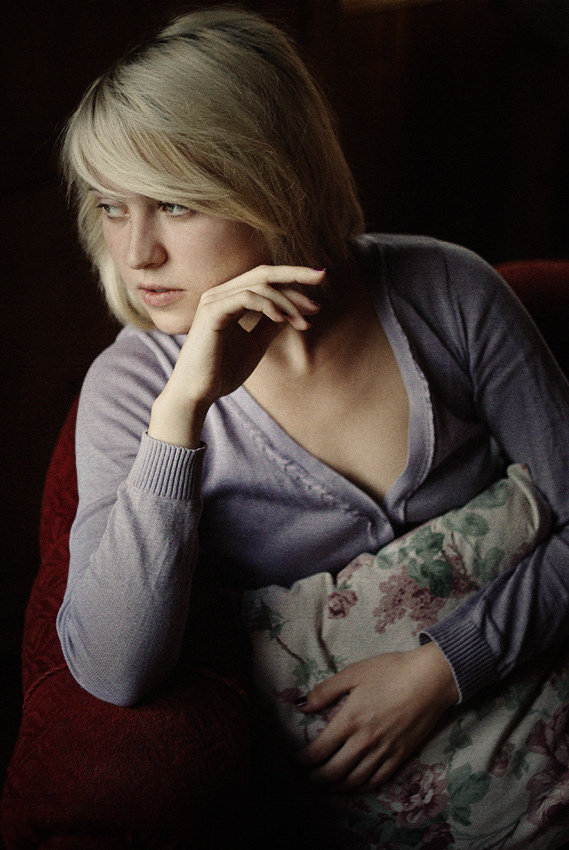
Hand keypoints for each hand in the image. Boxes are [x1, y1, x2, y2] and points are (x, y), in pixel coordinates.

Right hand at [149, 265, 323, 446]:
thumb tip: (294, 311)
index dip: (293, 283)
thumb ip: (271, 325)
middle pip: (264, 273)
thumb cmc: (223, 370)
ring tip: (304, 321)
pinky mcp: (212, 312)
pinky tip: (283, 319)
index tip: (317, 301)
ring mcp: (214, 300)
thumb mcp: (256, 344)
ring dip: (288, 301)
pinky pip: (246, 297)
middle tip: (322, 278)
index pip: (265, 280)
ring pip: (259, 285)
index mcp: (229, 298)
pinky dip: (269, 305)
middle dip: (296, 274)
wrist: (199, 393)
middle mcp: (220, 293)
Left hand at [295, 642, 458, 792]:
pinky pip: (377, 780)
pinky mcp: (401, 756)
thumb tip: (301, 705)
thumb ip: (325, 691)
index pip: (319, 750)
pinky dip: (361, 787)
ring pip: (354, 780)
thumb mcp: (354, 673)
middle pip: (333, 771)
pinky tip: (353, 784)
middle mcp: (365, 741)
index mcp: (350, 719)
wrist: (431, 679)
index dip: (303, 760)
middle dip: (315, 778)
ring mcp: (384, 751)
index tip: (294, 760)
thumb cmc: (392, 670)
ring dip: (335, 787)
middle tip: (305, 776)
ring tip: (324, 785)